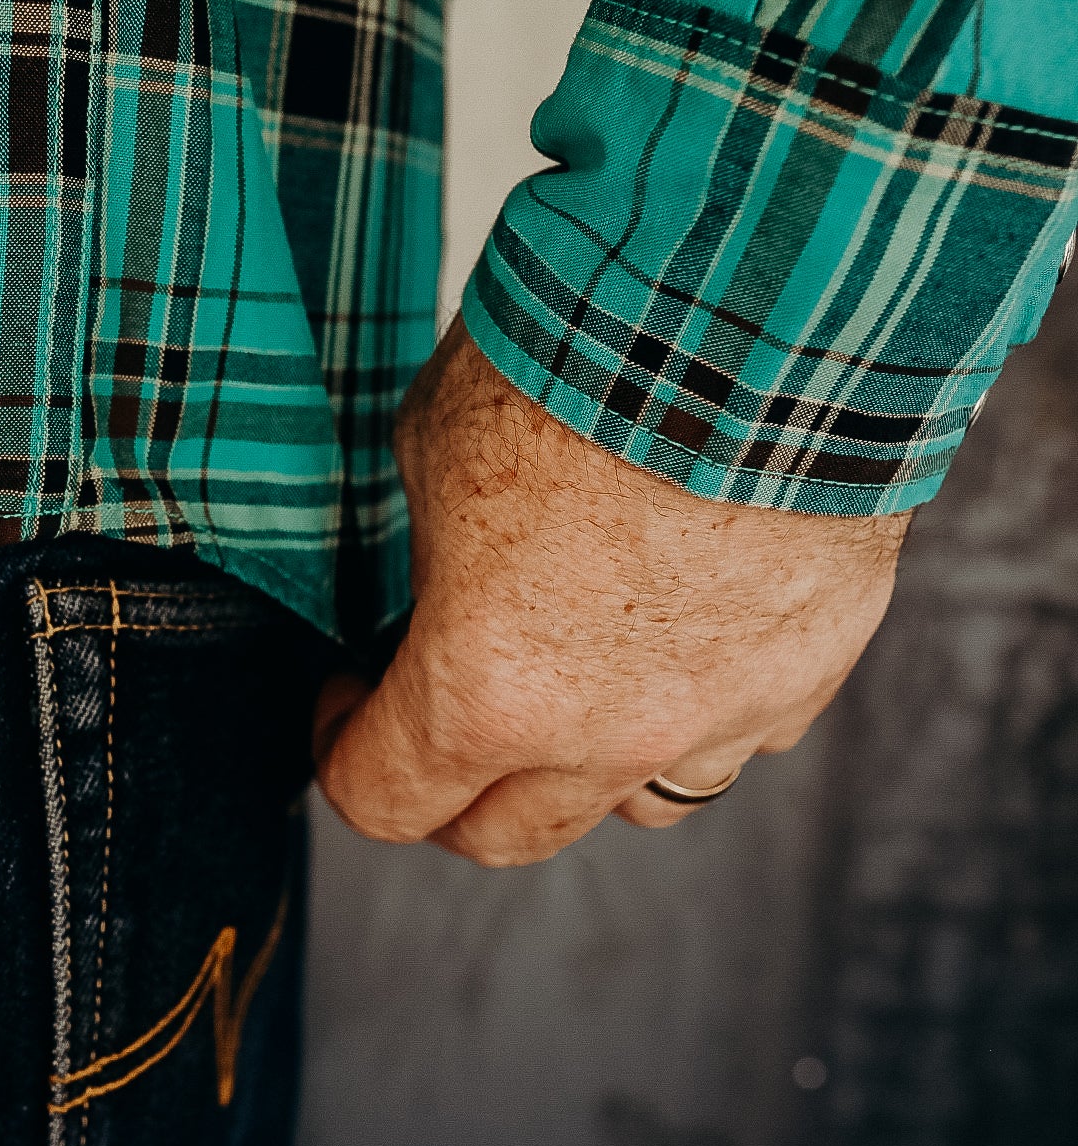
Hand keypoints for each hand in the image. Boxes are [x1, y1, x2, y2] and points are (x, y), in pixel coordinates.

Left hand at [315, 323, 908, 866]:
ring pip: (631, 808)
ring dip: (579, 768)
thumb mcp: (431, 450)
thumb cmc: (575, 362)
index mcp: (483, 693)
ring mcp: (716, 718)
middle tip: (432, 714)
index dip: (340, 750)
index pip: (383, 800)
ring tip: (565, 681)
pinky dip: (693, 708)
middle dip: (448, 787)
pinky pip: (735, 737)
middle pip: (503, 837)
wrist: (756, 309)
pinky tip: (676, 633)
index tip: (346, 696)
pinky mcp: (806, 676)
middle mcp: (603, 737)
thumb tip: (440, 579)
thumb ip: (428, 554)